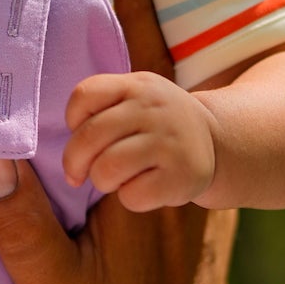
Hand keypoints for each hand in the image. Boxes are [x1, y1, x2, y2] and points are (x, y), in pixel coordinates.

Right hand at [0, 0, 238, 283]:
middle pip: (162, 76)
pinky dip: (147, 97)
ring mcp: (181, 199)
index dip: (128, 14)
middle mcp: (173, 182)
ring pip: (168, 104)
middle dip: (139, 14)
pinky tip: (122, 90)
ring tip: (116, 2)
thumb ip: (18, 227)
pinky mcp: (179, 217)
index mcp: (144, 188)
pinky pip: (165, 135)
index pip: (138, 79)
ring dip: (143, 53)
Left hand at [64, 67, 217, 207]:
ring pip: (106, 169)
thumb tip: (70, 160)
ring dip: (102, 181)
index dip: (73, 119)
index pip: (85, 94)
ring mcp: (170, 141)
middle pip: (89, 137)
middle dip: (74, 162)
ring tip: (116, 178)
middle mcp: (154, 108)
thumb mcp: (135, 99)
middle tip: (79, 173)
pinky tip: (144, 187)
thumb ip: (99, 111)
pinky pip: (132, 196)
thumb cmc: (156, 125)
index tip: (81, 131)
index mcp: (137, 85)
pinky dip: (129, 198)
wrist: (215, 140)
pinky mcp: (182, 175)